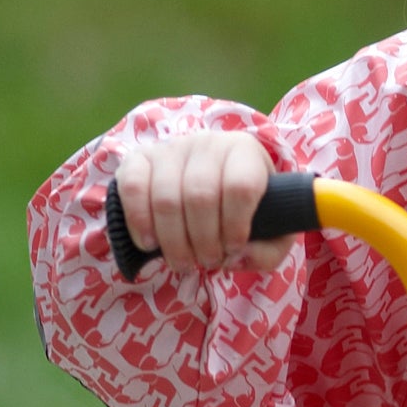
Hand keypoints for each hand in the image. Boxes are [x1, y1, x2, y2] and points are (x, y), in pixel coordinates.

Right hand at [111, 131, 292, 272]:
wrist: (214, 182)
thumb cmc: (248, 210)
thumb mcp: (274, 232)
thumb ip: (268, 252)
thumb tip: (236, 258)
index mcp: (245, 152)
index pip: (240, 187)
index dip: (235, 225)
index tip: (233, 248)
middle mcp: (207, 143)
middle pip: (199, 196)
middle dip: (203, 241)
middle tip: (207, 262)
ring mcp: (170, 147)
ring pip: (166, 198)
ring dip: (174, 242)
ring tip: (183, 263)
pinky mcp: (139, 158)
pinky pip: (132, 188)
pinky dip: (139, 222)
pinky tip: (150, 245)